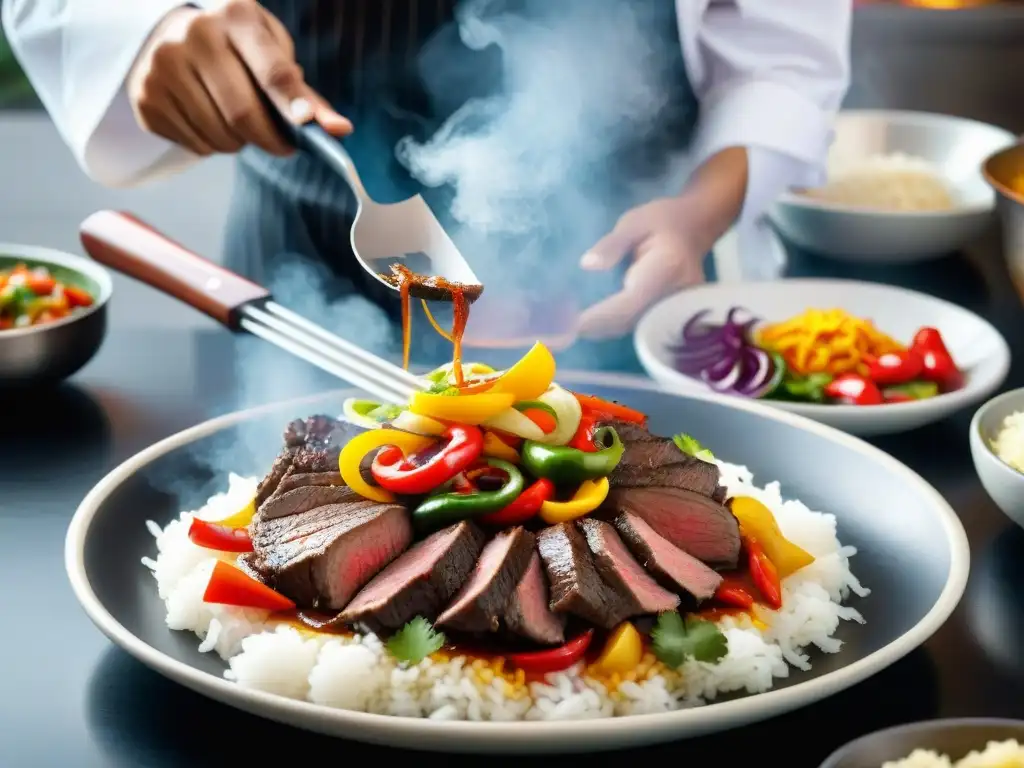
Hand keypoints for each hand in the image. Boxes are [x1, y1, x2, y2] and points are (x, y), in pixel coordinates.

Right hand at [127, 0, 351, 156]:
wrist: (165, 31)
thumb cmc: (236, 46)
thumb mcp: (271, 50)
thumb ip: (304, 93)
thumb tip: (341, 131)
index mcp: (235, 17)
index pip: (272, 71)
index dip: (293, 106)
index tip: (306, 129)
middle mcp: (194, 36)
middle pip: (243, 114)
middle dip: (269, 139)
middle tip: (280, 143)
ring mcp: (163, 66)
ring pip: (219, 136)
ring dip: (240, 143)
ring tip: (237, 122)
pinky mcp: (145, 97)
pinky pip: (195, 145)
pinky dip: (212, 144)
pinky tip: (208, 118)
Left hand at [575, 196, 711, 339]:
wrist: (697, 227)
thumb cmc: (663, 220)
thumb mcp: (634, 222)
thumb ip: (612, 244)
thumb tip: (587, 265)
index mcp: (667, 267)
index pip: (630, 301)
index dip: (600, 316)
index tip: (571, 323)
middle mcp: (675, 294)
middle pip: (631, 321)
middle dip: (594, 328)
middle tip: (558, 332)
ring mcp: (677, 308)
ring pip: (634, 327)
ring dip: (600, 331)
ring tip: (566, 331)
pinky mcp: (670, 314)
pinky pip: (639, 325)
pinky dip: (611, 327)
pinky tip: (587, 324)